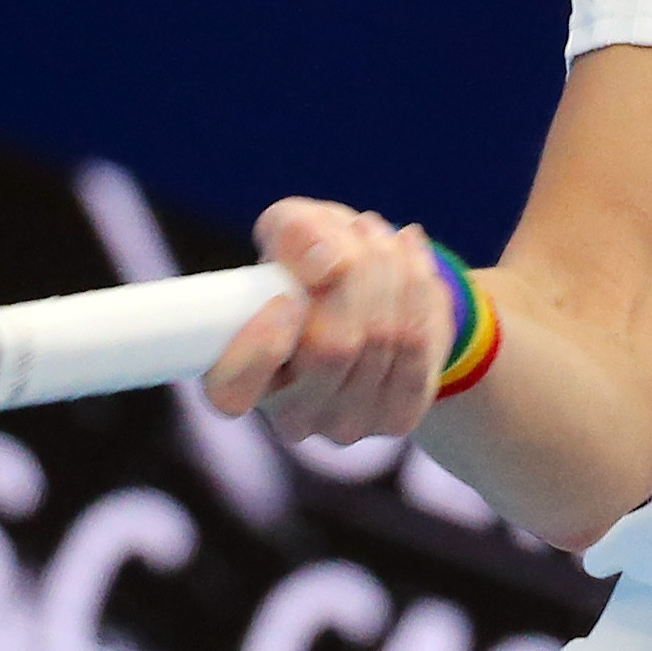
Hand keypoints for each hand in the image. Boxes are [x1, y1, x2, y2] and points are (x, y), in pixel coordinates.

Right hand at [202, 198, 454, 444]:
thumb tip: (326, 263)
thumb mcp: (291, 230)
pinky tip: (409, 253)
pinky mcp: (397, 418)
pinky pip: (419, 345)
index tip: (285, 297)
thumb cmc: (312, 261)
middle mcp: (290, 415)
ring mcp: (345, 423)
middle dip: (356, 271)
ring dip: (391, 269)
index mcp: (240, 379)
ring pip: (384, 339)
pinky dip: (419, 287)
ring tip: (380, 233)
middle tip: (359, 227)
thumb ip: (293, 235)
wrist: (374, 289)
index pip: (232, 391)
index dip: (260, 346)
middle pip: (332, 349)